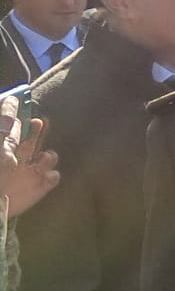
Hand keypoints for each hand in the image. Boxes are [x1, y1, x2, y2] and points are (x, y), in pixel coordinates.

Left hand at [0, 104, 57, 218]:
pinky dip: (52, 175)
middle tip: (41, 122)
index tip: (24, 104)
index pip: (15, 130)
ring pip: (48, 158)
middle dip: (39, 131)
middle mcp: (18, 160)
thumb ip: (6, 126)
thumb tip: (11, 101)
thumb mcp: (0, 146)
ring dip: (49, 156)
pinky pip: (53, 177)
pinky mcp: (39, 188)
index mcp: (6, 150)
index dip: (21, 118)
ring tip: (44, 158)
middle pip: (32, 141)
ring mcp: (30, 174)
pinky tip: (46, 176)